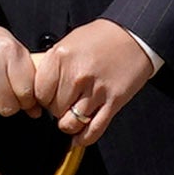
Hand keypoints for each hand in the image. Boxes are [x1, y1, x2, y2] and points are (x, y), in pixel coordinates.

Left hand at [38, 19, 160, 143]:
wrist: (134, 36)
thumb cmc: (101, 38)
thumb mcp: (69, 42)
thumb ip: (53, 65)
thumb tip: (39, 88)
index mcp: (61, 57)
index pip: (40, 93)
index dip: (43, 99)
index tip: (49, 97)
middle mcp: (76, 75)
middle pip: (55, 110)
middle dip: (58, 110)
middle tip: (65, 103)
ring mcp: (95, 90)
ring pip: (71, 123)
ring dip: (70, 124)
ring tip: (72, 116)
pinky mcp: (113, 102)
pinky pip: (93, 130)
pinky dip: (84, 137)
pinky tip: (80, 137)